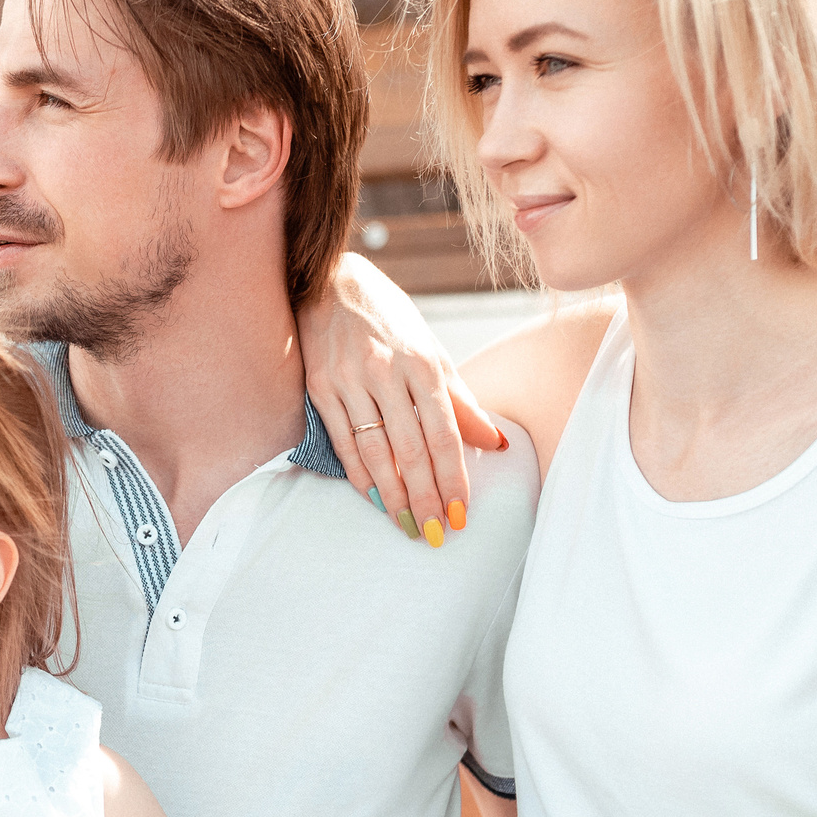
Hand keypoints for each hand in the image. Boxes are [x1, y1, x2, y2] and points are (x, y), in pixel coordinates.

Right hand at [298, 252, 506, 543]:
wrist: (329, 282)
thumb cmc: (389, 320)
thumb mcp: (431, 351)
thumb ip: (460, 400)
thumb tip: (496, 442)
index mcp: (423, 363)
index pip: (445, 433)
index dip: (454, 478)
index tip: (462, 513)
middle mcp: (387, 372)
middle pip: (412, 449)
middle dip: (426, 496)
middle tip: (437, 533)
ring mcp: (350, 381)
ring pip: (376, 451)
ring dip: (393, 495)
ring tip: (408, 525)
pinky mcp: (320, 387)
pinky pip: (343, 440)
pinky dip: (358, 473)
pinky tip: (372, 498)